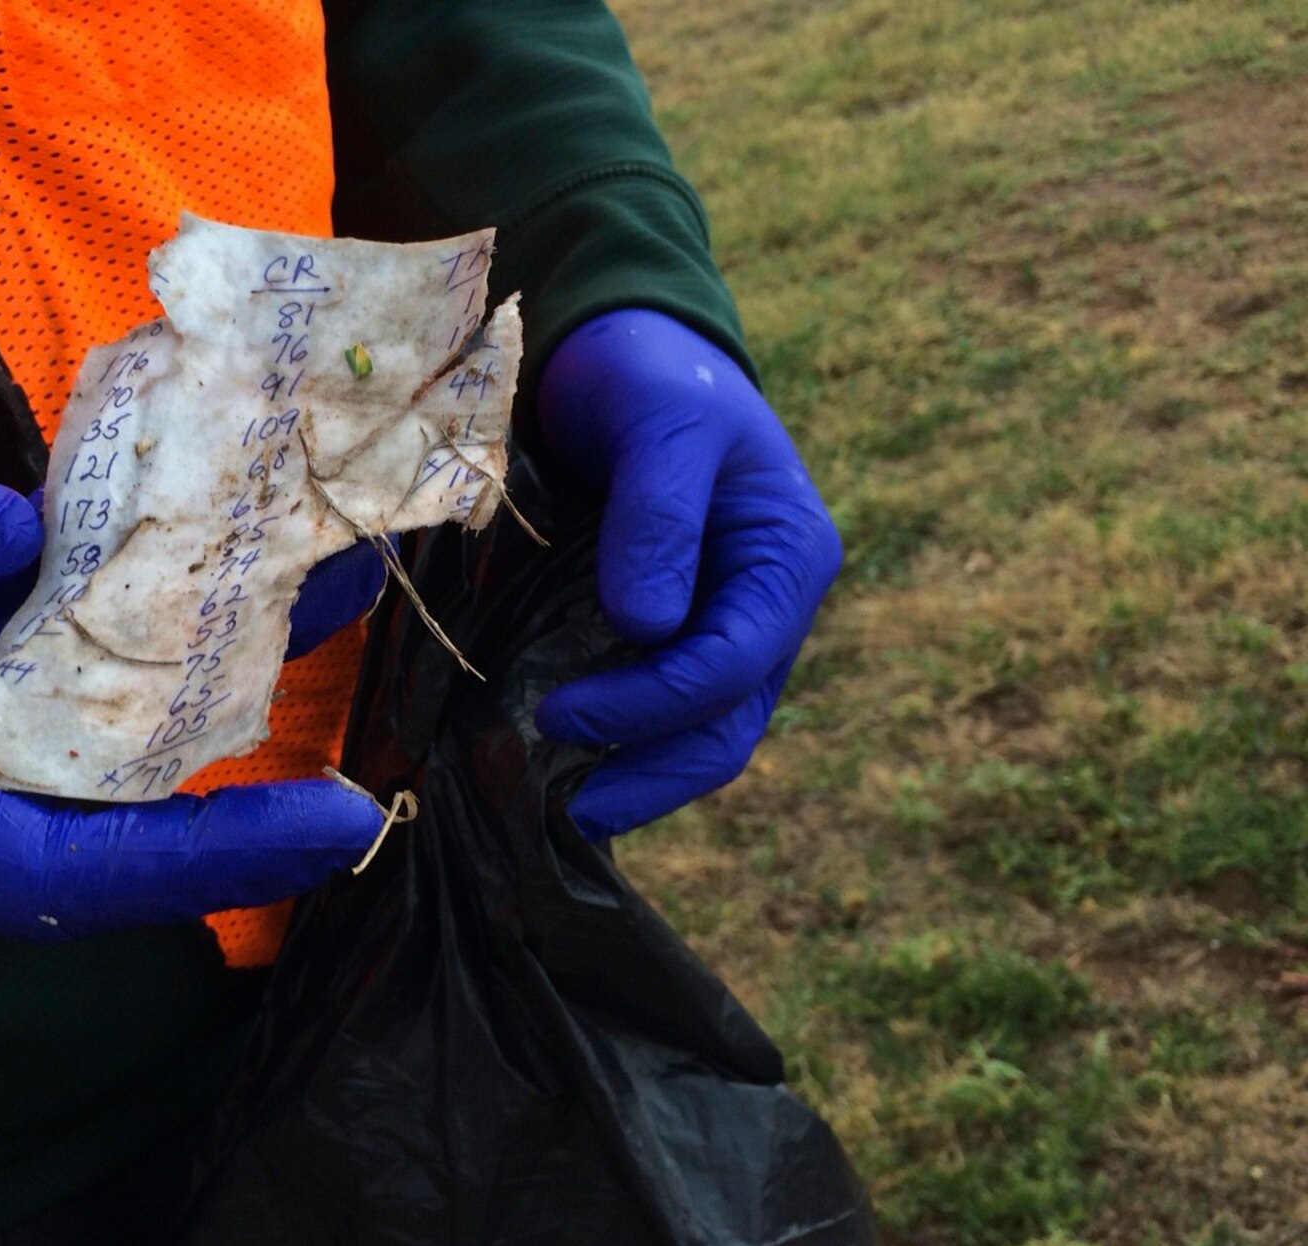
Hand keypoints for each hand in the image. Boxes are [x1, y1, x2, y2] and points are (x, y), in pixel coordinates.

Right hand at [0, 369, 380, 936]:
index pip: (50, 866)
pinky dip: (77, 594)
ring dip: (164, 639)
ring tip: (289, 541)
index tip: (332, 818)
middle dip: (218, 705)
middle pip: (82, 787)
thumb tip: (30, 530)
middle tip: (343, 591)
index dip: (202, 852)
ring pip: (54, 714)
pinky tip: (151, 520)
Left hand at [534, 309, 841, 838]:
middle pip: (723, 729)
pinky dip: (610, 746)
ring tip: (546, 806)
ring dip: (627, 776)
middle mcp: (764, 608)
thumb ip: (659, 518)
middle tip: (555, 804)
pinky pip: (654, 713)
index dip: (650, 705)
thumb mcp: (659, 423)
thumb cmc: (650, 374)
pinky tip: (548, 769)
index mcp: (786, 559)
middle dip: (645, 775)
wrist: (622, 351)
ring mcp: (719, 628)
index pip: (732, 667)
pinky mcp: (668, 636)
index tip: (559, 714)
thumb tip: (649, 626)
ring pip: (693, 736)